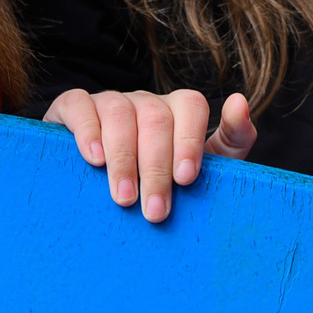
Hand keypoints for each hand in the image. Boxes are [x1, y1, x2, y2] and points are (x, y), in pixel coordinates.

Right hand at [45, 88, 256, 221]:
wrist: (101, 196)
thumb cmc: (161, 185)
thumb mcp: (204, 170)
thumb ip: (232, 141)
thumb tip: (240, 102)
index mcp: (176, 112)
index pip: (190, 106)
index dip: (190, 139)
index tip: (186, 179)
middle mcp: (143, 103)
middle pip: (155, 117)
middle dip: (156, 167)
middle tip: (154, 210)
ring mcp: (108, 102)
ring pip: (119, 112)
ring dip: (123, 157)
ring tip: (124, 198)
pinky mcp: (72, 109)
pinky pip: (79, 104)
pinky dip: (87, 130)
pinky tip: (93, 159)